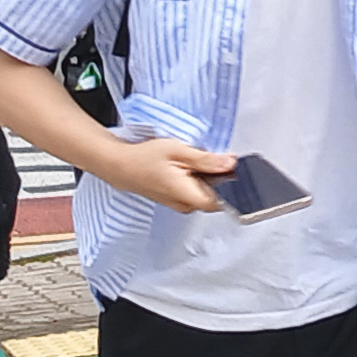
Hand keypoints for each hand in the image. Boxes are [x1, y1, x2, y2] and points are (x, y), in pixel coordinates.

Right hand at [102, 139, 235, 213]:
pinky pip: (197, 191)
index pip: (223, 202)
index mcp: (187, 195)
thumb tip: (231, 163)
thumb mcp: (178, 151)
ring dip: (208, 177)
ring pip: (207, 192)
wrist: (122, 166)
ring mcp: (182, 205)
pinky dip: (198, 179)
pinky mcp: (178, 200)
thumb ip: (206, 160)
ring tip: (194, 162)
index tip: (235, 171)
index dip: (232, 187)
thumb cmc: (145, 158)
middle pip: (217, 195)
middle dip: (220, 178)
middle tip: (212, 159)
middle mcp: (186, 205)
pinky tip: (188, 168)